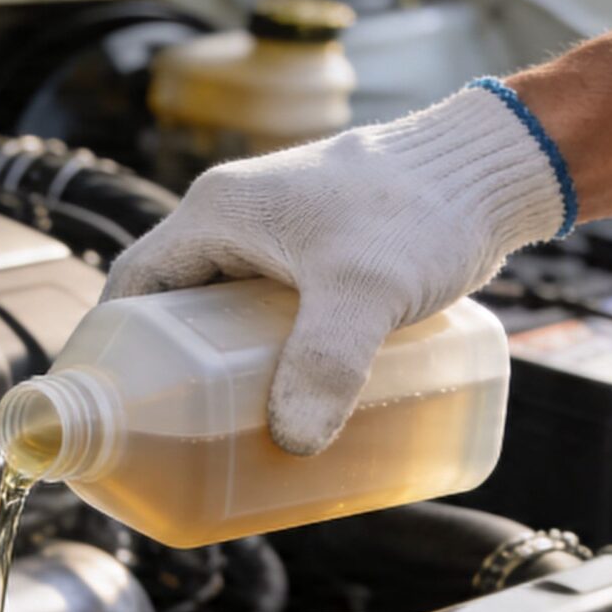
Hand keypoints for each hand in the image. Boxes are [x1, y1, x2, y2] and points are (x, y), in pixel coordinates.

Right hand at [102, 81, 570, 454]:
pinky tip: (292, 396)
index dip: (115, 349)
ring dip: (224, 366)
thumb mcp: (365, 292)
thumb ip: (325, 364)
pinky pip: (271, 310)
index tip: (118, 409)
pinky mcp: (321, 251)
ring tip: (235, 428)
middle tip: (182, 436)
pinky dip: (267, 353)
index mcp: (216, 214)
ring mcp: (280, 234)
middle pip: (177, 307)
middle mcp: (236, 219)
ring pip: (226, 311)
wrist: (496, 168)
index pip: (133, 286)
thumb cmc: (424, 208)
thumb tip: (293, 443)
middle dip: (174, 372)